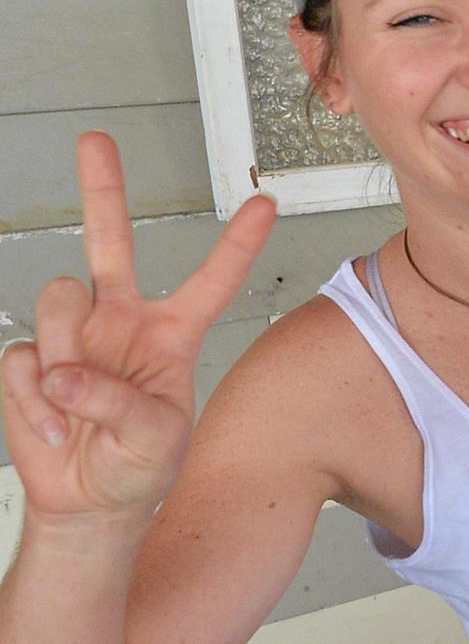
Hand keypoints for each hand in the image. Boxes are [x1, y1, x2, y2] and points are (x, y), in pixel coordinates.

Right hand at [0, 133, 274, 523]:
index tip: (268, 202)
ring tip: (76, 410)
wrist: (86, 504)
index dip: (238, 244)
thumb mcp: (157, 441)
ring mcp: (73, 336)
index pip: (211, 281)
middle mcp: (121, 321)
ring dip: (66, 355)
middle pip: (110, 242)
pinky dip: (35, 402)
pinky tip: (53, 428)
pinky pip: (24, 358)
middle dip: (102, 189)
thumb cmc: (137, 467)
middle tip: (95, 139)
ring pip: (59, 299)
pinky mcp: (32, 360)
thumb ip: (119, 404)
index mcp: (171, 334)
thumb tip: (64, 372)